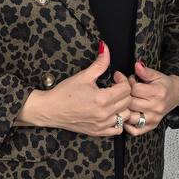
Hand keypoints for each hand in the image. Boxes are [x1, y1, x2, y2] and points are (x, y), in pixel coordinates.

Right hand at [20, 42, 136, 136]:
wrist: (50, 110)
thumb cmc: (64, 93)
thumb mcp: (83, 76)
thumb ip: (99, 63)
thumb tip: (105, 47)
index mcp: (102, 99)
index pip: (126, 89)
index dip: (122, 80)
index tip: (114, 77)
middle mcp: (104, 114)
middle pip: (128, 102)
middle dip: (124, 91)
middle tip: (114, 86)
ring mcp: (102, 125)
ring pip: (126, 116)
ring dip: (123, 106)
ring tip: (114, 100)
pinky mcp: (98, 132)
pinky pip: (118, 129)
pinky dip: (118, 121)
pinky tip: (111, 113)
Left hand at [112, 60, 178, 134]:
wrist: (175, 95)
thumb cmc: (165, 85)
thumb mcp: (156, 75)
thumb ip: (145, 71)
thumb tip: (137, 64)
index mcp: (158, 93)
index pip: (134, 89)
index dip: (126, 83)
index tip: (124, 79)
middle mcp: (156, 107)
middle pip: (130, 103)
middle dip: (123, 96)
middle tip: (121, 90)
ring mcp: (153, 118)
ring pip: (131, 117)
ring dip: (123, 110)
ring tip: (122, 103)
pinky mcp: (151, 126)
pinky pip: (135, 130)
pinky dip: (127, 125)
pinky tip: (126, 116)